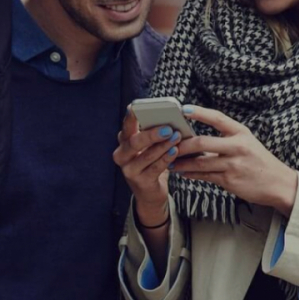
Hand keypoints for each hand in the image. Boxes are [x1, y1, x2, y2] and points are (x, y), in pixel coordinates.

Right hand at [113, 109, 183, 225]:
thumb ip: (152, 134)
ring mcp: (129, 170)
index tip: (135, 106)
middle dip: (151, 134)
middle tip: (167, 128)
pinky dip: (166, 159)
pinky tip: (175, 151)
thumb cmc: (151, 164)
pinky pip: (155, 168)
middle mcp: (122, 156)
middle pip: (134, 142)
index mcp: (123, 142)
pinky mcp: (140, 182)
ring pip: (146, 155)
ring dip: (163, 145)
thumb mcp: (148, 147)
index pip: (126, 126)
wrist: (150, 193)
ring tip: (176, 137)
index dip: (130, 117)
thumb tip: (169, 118)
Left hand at [169, 105, 298, 215]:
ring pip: (199, 162)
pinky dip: (190, 174)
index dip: (199, 112)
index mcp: (241, 133)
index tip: (183, 109)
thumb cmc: (259, 161)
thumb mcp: (246, 142)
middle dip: (182, 145)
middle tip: (168, 144)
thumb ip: (225, 138)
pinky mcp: (229, 181)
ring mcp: (233, 164)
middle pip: (202, 142)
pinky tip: (182, 172)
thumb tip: (196, 137)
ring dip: (181, 162)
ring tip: (170, 161)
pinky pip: (204, 176)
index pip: (217, 118)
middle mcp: (237, 146)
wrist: (278, 184)